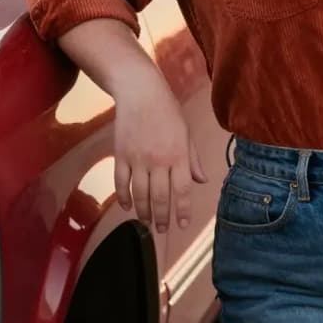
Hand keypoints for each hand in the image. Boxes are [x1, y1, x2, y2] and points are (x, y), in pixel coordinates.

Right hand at [113, 72, 206, 231]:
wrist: (140, 92)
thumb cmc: (168, 111)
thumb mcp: (186, 134)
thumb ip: (193, 159)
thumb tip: (201, 181)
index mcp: (178, 156)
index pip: (182, 190)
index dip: (182, 211)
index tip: (182, 225)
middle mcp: (159, 161)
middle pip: (159, 197)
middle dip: (162, 217)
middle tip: (162, 230)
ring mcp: (138, 159)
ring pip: (139, 193)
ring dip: (143, 211)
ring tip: (146, 222)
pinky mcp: (121, 155)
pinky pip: (121, 182)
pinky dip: (123, 196)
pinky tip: (127, 206)